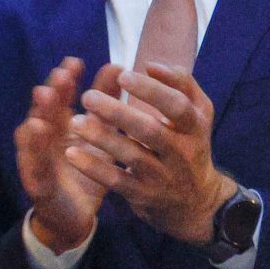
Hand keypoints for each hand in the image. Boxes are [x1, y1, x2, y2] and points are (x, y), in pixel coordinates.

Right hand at [17, 56, 105, 253]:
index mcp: (62, 128)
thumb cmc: (86, 172)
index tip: (75, 63)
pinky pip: (31, 165)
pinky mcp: (36, 184)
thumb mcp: (101, 137)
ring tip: (44, 96)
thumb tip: (117, 66)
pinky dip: (31, 149)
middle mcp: (45, 140)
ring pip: (33, 134)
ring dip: (37, 115)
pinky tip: (34, 132)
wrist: (74, 217)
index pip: (62, 100)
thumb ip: (106, 105)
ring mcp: (37, 160)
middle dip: (51, 92)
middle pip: (44, 112)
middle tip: (61, 75)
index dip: (66, 81)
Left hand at [67, 62, 238, 244]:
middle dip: (118, 113)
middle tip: (88, 96)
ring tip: (75, 121)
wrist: (197, 202)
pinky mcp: (144, 195)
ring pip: (132, 156)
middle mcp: (182, 153)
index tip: (124, 75)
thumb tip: (152, 65)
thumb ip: (182, 85)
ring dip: (102, 138)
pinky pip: (117, 181)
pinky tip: (71, 153)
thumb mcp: (197, 115)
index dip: (152, 91)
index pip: (178, 107)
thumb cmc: (189, 145)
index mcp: (194, 127)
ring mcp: (163, 176)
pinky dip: (94, 168)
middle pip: (151, 131)